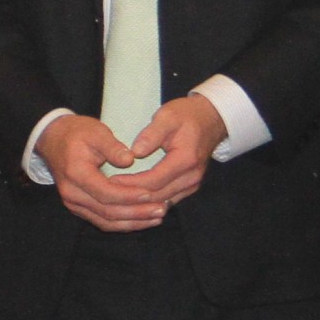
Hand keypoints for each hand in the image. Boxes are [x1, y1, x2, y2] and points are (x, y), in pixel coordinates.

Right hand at [34, 114, 174, 231]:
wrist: (53, 139)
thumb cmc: (77, 133)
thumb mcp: (96, 131)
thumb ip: (112, 147)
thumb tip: (130, 160)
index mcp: (76, 174)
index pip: (106, 192)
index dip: (129, 196)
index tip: (150, 194)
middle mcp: (73, 194)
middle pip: (108, 212)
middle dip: (136, 213)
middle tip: (161, 210)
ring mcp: (74, 204)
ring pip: (106, 222)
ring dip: (133, 222)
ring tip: (156, 217)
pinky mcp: (79, 208)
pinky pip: (102, 221)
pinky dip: (123, 223)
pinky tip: (142, 220)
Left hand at [116, 95, 222, 210]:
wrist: (210, 120)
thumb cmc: (186, 116)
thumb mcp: (167, 116)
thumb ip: (151, 134)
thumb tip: (135, 152)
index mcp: (185, 160)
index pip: (153, 180)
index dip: (130, 184)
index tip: (110, 181)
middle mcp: (191, 177)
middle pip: (157, 196)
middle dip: (132, 197)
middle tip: (109, 193)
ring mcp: (192, 184)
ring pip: (162, 202)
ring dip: (140, 203)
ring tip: (118, 198)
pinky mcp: (190, 187)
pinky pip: (168, 200)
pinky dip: (151, 202)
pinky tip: (134, 198)